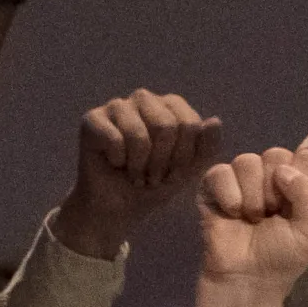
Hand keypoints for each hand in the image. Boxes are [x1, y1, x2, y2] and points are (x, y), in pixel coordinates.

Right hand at [57, 89, 218, 251]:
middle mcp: (144, 99)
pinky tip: (115, 164)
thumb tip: (215, 120)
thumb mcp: (189, 170)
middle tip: (153, 177)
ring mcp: (117, 106)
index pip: (189, 123)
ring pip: (139, 135)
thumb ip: (207, 147)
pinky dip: (118, 162)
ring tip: (136, 175)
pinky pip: (114, 140)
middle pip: (166, 126)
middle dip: (162, 162)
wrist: (119, 208)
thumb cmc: (155, 185)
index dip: (184, 157)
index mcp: (170, 105)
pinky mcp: (92, 119)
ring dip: (140, 165)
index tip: (174, 174)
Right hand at [195, 146, 307, 293]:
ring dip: (252, 196)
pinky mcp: (215, 185)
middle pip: (277, 154)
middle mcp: (274, 176)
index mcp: (303, 184)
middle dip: (275, 189)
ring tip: (252, 219)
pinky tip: (232, 214)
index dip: (303, 176)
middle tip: (272, 215)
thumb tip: (283, 169)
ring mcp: (243, 179)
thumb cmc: (283, 257)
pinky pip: (221, 172)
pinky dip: (229, 195)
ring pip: (248, 161)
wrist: (246, 279)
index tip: (296, 202)